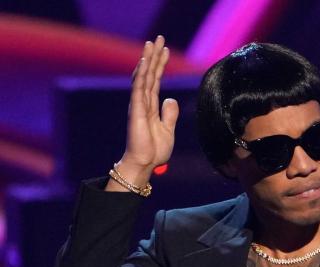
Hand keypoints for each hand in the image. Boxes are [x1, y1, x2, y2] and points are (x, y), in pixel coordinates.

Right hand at [110, 35, 179, 189]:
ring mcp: (138, 104)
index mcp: (151, 106)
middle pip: (149, 74)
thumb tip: (170, 99)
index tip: (164, 50)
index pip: (156, 80)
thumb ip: (169, 114)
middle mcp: (143, 102)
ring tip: (152, 43)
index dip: (160, 65)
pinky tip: (146, 61)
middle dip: (154, 56)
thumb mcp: (167, 130)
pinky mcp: (136, 109)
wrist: (144, 163)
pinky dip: (142, 73)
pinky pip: (139, 88)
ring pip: (144, 76)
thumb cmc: (154, 150)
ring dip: (148, 59)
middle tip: (158, 38)